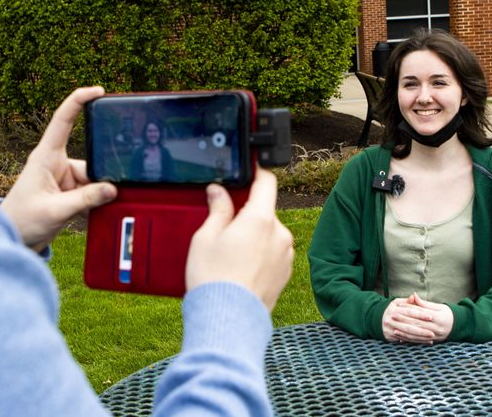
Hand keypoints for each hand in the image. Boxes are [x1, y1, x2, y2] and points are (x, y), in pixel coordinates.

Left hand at [0, 87, 116, 251]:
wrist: (13, 240)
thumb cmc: (22, 220)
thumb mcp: (55, 210)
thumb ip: (85, 200)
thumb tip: (112, 189)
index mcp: (46, 157)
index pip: (63, 120)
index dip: (79, 100)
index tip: (99, 91)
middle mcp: (55, 163)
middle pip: (89, 160)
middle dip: (98, 178)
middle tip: (99, 196)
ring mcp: (62, 178)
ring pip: (92, 179)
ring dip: (94, 195)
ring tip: (82, 213)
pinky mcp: (67, 192)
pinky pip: (89, 191)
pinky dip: (93, 203)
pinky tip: (88, 216)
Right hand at [185, 169, 293, 310]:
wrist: (228, 322)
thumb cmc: (214, 279)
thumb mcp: (206, 237)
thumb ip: (217, 209)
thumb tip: (219, 191)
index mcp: (261, 219)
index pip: (267, 182)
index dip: (256, 173)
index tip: (249, 170)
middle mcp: (280, 234)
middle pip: (265, 211)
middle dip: (246, 215)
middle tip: (222, 228)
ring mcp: (286, 256)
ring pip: (269, 234)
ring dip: (254, 237)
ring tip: (229, 256)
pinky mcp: (285, 275)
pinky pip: (273, 255)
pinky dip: (260, 256)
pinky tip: (240, 270)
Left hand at [381, 293, 454, 343]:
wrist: (458, 326)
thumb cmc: (447, 314)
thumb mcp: (438, 306)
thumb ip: (424, 303)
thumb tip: (413, 295)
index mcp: (438, 317)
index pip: (421, 313)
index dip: (409, 310)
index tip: (399, 306)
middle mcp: (436, 328)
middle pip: (417, 324)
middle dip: (404, 321)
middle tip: (393, 316)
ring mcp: (434, 336)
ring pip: (417, 335)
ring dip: (404, 333)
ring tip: (394, 329)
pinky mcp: (432, 341)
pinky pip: (418, 341)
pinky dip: (409, 340)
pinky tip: (401, 338)